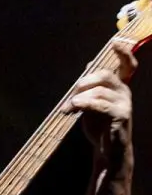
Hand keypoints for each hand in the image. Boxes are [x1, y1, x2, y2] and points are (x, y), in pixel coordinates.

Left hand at [66, 40, 136, 158]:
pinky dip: (84, 104)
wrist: (108, 151)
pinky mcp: (121, 115)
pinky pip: (100, 104)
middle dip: (82, 83)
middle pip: (104, 75)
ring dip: (79, 98)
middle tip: (70, 98)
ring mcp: (124, 103)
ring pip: (99, 90)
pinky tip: (74, 107)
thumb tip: (88, 65)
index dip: (123, 53)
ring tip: (68, 109)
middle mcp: (125, 92)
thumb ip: (92, 86)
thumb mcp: (93, 104)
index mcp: (119, 87)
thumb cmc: (100, 127)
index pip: (128, 65)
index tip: (114, 43)